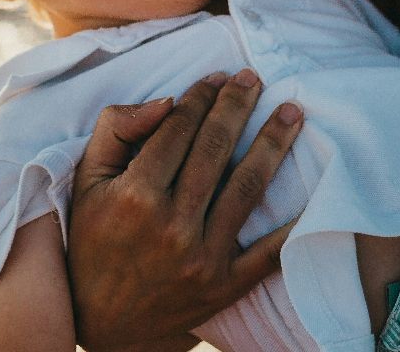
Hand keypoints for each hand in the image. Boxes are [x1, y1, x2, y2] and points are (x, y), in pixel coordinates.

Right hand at [65, 70, 303, 351]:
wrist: (103, 323)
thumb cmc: (92, 242)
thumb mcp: (86, 182)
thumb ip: (116, 131)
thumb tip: (166, 101)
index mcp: (134, 196)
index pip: (178, 130)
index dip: (200, 97)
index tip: (216, 78)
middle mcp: (170, 225)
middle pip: (215, 149)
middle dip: (238, 106)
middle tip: (254, 79)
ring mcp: (201, 257)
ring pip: (247, 187)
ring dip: (273, 144)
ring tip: (292, 113)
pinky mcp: (225, 285)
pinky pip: (269, 251)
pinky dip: (294, 223)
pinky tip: (314, 190)